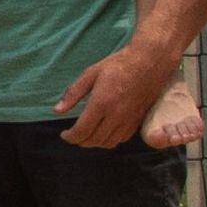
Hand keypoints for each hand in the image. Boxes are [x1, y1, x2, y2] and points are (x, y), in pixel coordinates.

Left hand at [55, 37, 173, 148]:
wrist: (149, 63)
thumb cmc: (119, 65)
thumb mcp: (91, 74)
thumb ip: (73, 93)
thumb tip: (57, 110)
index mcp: (101, 103)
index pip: (82, 131)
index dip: (70, 137)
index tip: (64, 135)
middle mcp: (115, 116)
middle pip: (93, 140)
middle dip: (80, 141)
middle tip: (73, 135)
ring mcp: (128, 120)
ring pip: (107, 143)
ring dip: (94, 143)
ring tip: (86, 135)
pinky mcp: (137, 121)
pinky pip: (121, 139)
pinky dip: (109, 140)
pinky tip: (104, 133)